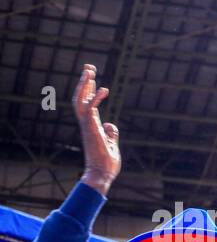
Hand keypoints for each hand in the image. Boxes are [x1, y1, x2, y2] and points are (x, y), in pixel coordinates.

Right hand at [73, 64, 119, 195]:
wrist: (102, 174)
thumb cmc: (106, 163)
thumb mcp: (112, 144)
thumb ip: (111, 133)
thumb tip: (111, 124)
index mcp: (92, 125)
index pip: (88, 104)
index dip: (90, 90)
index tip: (92, 78)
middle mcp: (87, 123)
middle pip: (80, 98)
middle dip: (84, 82)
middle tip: (89, 67)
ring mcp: (87, 126)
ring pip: (81, 100)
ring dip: (85, 85)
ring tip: (90, 70)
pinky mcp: (91, 129)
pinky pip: (90, 109)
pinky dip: (96, 98)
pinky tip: (104, 89)